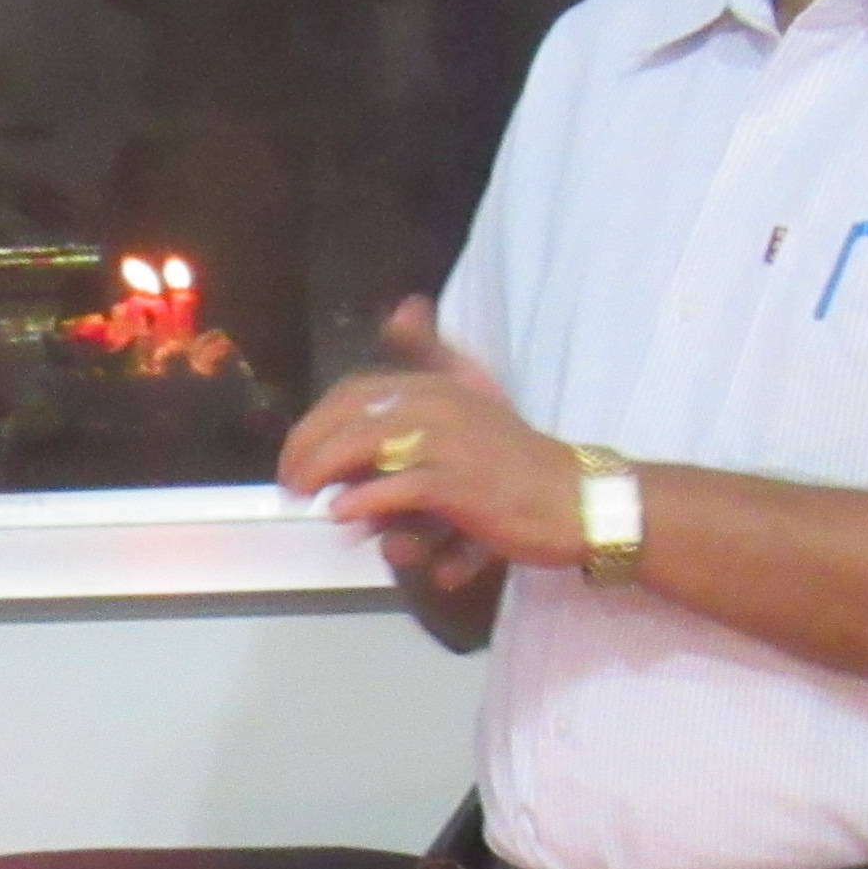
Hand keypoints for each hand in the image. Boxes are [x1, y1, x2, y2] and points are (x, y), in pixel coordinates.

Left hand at [277, 300, 585, 569]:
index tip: (297, 452)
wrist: (579, 500)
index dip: (318, 420)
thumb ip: (424, 406)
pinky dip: (366, 500)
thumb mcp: (471, 422)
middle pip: (350, 414)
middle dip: (308, 445)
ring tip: (305, 496)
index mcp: (440, 387)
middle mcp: (440, 404)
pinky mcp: (460, 484)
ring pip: (365, 446)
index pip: (357, 391)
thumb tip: (388, 354)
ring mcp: (450, 441)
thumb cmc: (517, 470)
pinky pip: (399, 488)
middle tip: (289, 482)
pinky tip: (343, 514)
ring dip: (324, 471)